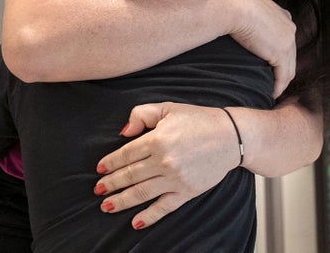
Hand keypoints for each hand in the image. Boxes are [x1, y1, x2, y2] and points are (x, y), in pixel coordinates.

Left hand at [93, 103, 238, 229]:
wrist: (230, 136)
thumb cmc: (199, 120)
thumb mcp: (168, 108)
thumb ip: (141, 114)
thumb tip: (123, 132)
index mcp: (157, 139)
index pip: (126, 154)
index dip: (110, 163)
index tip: (100, 169)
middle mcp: (164, 160)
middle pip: (130, 175)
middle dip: (111, 183)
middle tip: (98, 189)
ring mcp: (176, 178)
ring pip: (141, 193)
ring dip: (121, 201)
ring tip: (106, 206)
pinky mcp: (187, 191)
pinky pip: (164, 207)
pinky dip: (149, 216)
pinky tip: (136, 222)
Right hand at [225, 0, 295, 97]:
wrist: (232, 5)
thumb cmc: (231, 4)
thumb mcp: (245, 6)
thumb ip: (250, 15)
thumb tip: (237, 23)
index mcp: (282, 15)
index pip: (285, 39)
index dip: (279, 54)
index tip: (270, 65)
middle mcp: (289, 27)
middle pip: (290, 55)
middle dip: (283, 70)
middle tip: (273, 83)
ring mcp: (288, 40)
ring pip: (289, 68)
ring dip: (281, 82)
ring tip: (271, 92)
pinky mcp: (281, 53)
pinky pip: (283, 76)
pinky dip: (278, 87)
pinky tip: (271, 94)